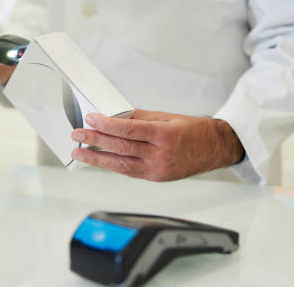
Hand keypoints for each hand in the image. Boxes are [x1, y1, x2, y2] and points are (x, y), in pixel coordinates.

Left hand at [70, 109, 244, 181]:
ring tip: (79, 153)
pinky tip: (99, 160)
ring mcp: (158, 170)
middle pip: (122, 147)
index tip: (91, 119)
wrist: (215, 148)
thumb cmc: (194, 131)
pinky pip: (130, 171)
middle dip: (96, 141)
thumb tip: (115, 115)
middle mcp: (161, 155)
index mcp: (165, 135)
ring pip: (122, 165)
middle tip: (77, 135)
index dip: (107, 125)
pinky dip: (113, 165)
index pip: (129, 129)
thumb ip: (139, 117)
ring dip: (97, 159)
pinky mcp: (156, 178)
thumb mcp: (167, 117)